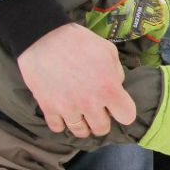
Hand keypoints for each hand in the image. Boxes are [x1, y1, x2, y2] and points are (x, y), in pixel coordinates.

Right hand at [17, 23, 136, 136]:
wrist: (43, 37)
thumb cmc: (78, 41)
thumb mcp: (107, 50)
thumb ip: (116, 72)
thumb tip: (117, 85)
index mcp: (108, 89)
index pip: (126, 116)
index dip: (123, 111)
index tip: (117, 106)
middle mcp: (90, 103)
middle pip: (102, 129)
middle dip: (102, 120)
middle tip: (97, 111)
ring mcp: (68, 108)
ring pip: (80, 132)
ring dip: (83, 125)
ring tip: (81, 115)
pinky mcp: (48, 108)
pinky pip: (57, 128)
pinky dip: (61, 123)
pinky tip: (63, 113)